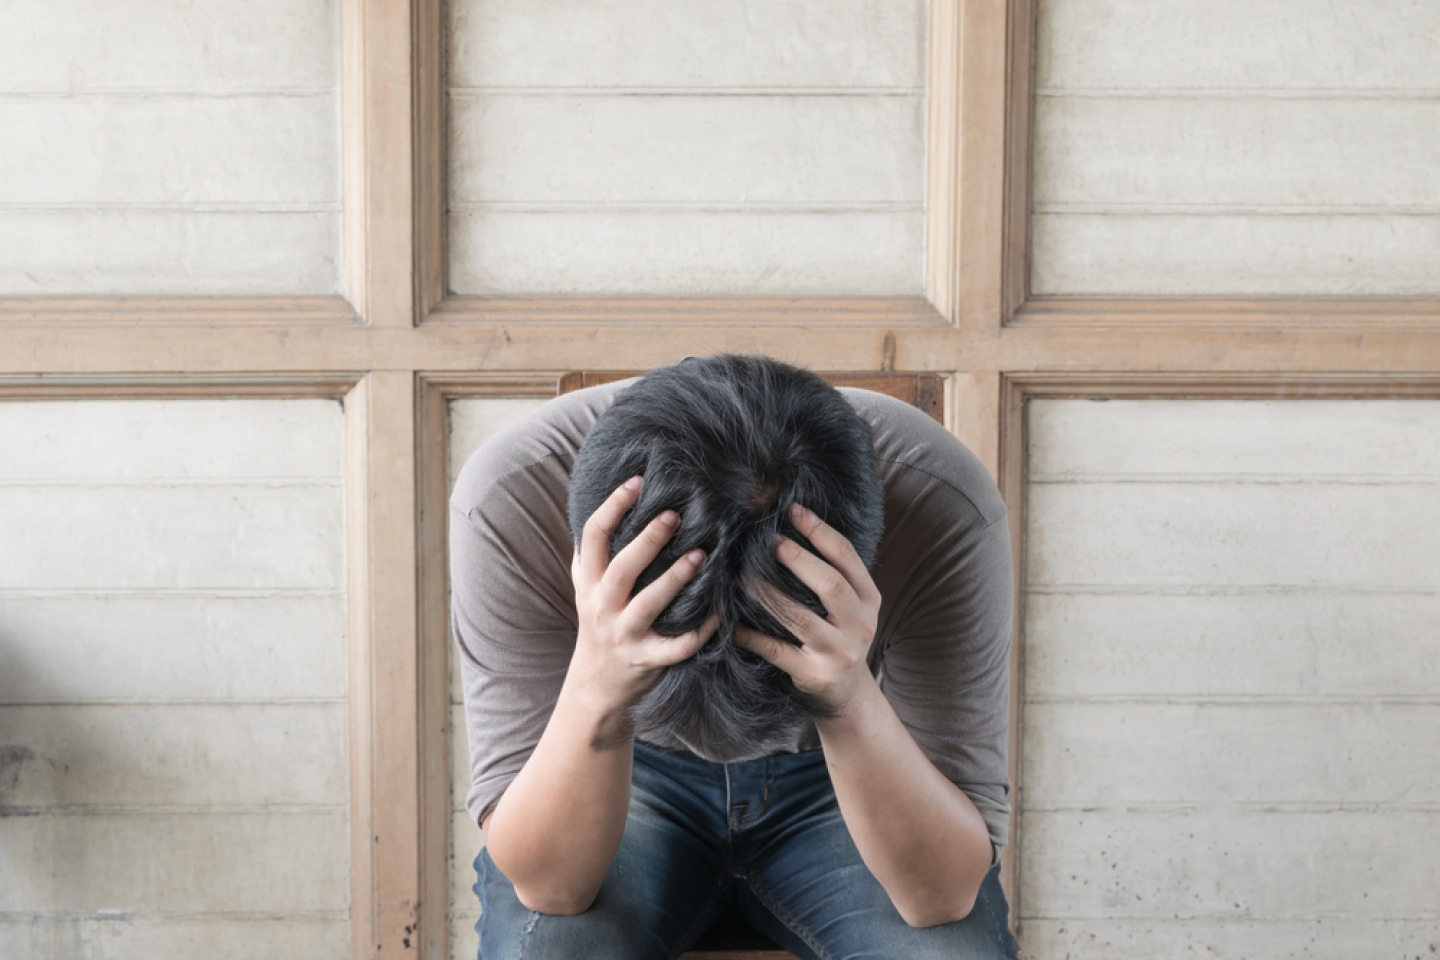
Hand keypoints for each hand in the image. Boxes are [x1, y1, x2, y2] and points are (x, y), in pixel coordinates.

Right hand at [569, 477, 716, 727]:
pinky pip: (677, 645)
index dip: (612, 506)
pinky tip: (721, 609)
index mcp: (588, 582)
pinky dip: (701, 629)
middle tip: (673, 515)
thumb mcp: (586, 587)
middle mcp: (601, 606)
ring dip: (676, 579)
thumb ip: (593, 553)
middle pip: (621, 568)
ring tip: (701, 555)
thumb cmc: (599, 623)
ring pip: (649, 604)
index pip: (593, 536)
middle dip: (647, 540)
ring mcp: (624, 634)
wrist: (596, 684)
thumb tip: (609, 503)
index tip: (637, 482)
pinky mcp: (646, 659)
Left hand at [734, 503, 881, 712]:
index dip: (820, 531)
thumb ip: (831, 574)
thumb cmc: (839, 638)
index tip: (793, 509)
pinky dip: (752, 637)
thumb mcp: (849, 607)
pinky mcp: (816, 675)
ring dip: (768, 595)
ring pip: (801, 618)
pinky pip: (778, 651)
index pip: (847, 557)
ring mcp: (840, 652)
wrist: (848, 696)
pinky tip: (732, 624)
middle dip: (798, 559)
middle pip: (831, 585)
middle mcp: (860, 624)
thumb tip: (791, 525)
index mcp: (868, 599)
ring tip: (741, 576)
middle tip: (769, 540)